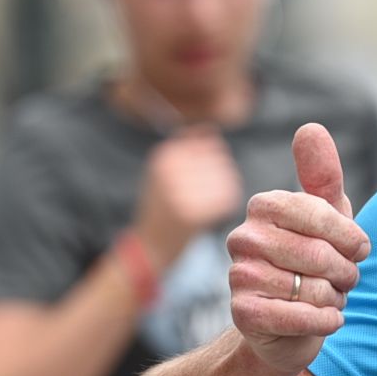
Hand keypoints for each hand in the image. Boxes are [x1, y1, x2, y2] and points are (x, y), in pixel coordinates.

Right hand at [134, 130, 246, 264]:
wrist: (150, 246)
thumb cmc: (163, 205)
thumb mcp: (166, 170)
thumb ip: (187, 147)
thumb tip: (210, 129)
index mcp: (164, 155)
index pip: (211, 144)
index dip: (215, 162)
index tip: (202, 179)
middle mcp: (169, 169)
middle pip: (221, 161)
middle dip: (222, 177)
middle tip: (207, 195)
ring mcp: (179, 191)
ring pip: (226, 178)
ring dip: (224, 191)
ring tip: (209, 203)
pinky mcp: (190, 214)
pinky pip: (226, 198)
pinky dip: (225, 206)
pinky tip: (211, 215)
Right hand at [226, 123, 369, 374]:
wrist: (286, 326)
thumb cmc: (312, 264)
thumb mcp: (326, 217)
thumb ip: (322, 175)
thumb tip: (310, 128)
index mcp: (264, 205)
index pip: (324, 215)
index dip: (351, 238)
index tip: (358, 249)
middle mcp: (243, 237)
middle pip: (320, 255)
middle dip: (345, 273)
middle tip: (343, 280)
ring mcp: (239, 276)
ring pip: (312, 289)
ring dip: (334, 300)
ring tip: (327, 298)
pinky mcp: (242, 314)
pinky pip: (299, 317)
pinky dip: (325, 321)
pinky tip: (327, 319)